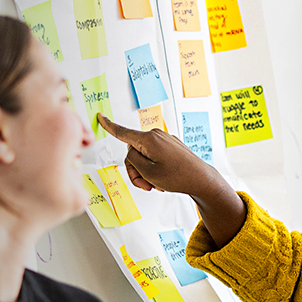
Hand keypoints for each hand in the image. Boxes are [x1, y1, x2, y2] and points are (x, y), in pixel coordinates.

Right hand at [95, 113, 245, 245]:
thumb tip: (131, 151)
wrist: (201, 179)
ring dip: (146, 172)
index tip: (100, 116)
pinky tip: (165, 180)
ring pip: (144, 156)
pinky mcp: (171, 146)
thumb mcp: (148, 172)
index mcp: (148, 139)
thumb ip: (132, 159)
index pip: (123, 132)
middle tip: (146, 186)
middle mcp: (156, 135)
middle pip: (133, 152)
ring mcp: (165, 140)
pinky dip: (155, 169)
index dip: (109, 125)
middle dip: (136, 170)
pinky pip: (155, 156)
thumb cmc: (177, 177)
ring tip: (157, 184)